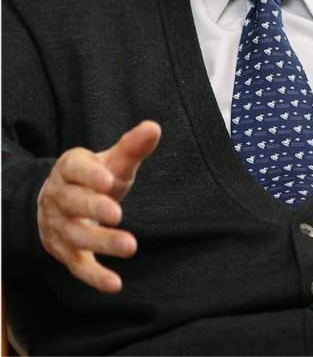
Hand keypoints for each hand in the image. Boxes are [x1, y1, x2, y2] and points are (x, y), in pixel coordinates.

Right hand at [37, 120, 160, 292]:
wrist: (59, 204)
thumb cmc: (94, 179)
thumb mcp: (110, 161)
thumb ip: (131, 147)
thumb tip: (154, 127)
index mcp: (69, 169)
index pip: (74, 169)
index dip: (89, 174)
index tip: (109, 179)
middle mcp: (59, 197)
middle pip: (72, 202)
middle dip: (93, 207)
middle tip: (117, 213)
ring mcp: (60, 227)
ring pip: (76, 236)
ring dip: (101, 242)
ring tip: (130, 246)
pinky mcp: (67, 253)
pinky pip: (78, 266)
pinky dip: (95, 276)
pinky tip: (115, 284)